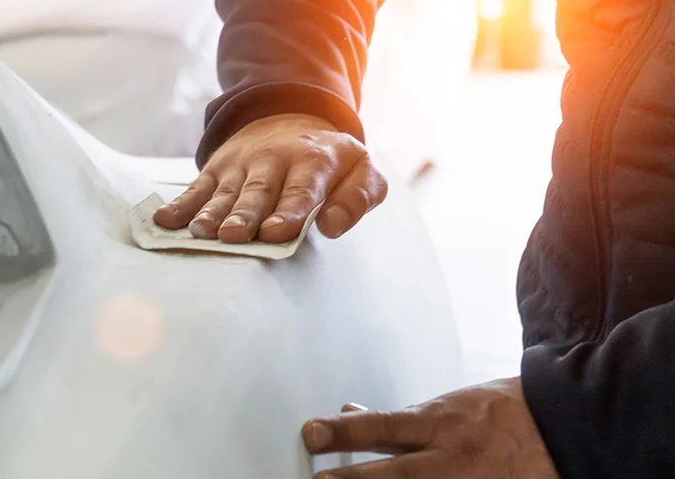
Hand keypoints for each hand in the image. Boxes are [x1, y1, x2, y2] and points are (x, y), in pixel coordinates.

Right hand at [153, 114, 387, 243]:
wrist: (291, 117)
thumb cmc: (330, 159)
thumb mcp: (361, 169)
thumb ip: (360, 197)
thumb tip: (334, 226)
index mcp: (313, 162)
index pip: (301, 191)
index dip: (288, 212)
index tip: (275, 233)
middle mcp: (273, 161)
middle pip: (257, 193)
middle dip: (245, 215)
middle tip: (234, 236)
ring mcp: (241, 165)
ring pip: (225, 193)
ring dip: (211, 213)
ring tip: (200, 232)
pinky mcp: (217, 169)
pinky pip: (197, 188)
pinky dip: (180, 204)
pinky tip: (164, 219)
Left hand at [301, 378, 558, 478]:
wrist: (567, 427)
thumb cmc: (500, 412)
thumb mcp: (447, 406)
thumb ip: (397, 418)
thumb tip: (348, 410)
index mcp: (441, 424)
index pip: (382, 427)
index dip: (344, 431)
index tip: (310, 434)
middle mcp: (452, 458)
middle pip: (395, 475)